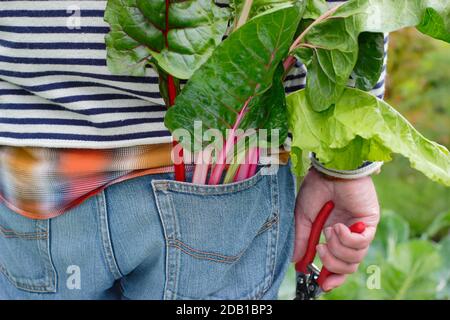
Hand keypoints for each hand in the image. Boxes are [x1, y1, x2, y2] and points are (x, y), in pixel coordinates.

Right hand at [292, 168, 379, 291]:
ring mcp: (360, 229)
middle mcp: (348, 234)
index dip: (331, 276)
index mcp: (333, 234)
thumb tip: (297, 262)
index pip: (338, 263)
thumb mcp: (303, 218)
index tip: (322, 284)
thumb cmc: (316, 188)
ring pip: (354, 258)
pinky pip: (362, 244)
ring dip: (337, 248)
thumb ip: (302, 240)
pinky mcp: (369, 223)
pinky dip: (347, 239)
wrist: (330, 169)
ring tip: (330, 230)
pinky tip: (339, 226)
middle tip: (320, 248)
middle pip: (347, 266)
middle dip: (331, 263)